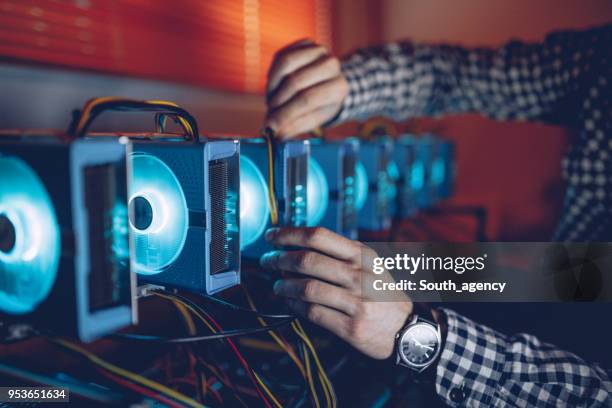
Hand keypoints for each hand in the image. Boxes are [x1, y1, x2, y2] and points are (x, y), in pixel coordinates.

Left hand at [260, 227, 412, 359]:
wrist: (409, 330)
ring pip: (307, 288)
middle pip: (308, 261)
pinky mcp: (351, 327)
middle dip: (280, 259)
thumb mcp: (372, 266)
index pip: (319, 236)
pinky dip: (295, 307)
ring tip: (277, 285)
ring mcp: (356, 302)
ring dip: (284, 285)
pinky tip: (290, 303)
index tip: (273, 236)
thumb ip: (341, 255)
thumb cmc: (383, 295)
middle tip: (268, 262)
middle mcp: (360, 276)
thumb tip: (298, 247)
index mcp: (363, 255)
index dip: (290, 234)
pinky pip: (313, 313)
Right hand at [264, 39, 348, 139]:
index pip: (307, 100)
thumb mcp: (313, 119)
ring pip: (285, 64)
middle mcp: (332, 65)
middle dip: (277, 101)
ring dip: (272, 86)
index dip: (285, 113)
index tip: (269, 126)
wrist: (330, 82)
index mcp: (339, 87)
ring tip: (271, 100)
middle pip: (295, 82)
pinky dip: (273, 74)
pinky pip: (281, 56)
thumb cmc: (321, 104)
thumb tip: (275, 134)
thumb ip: (295, 126)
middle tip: (268, 113)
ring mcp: (319, 51)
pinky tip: (274, 86)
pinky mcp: (306, 43)